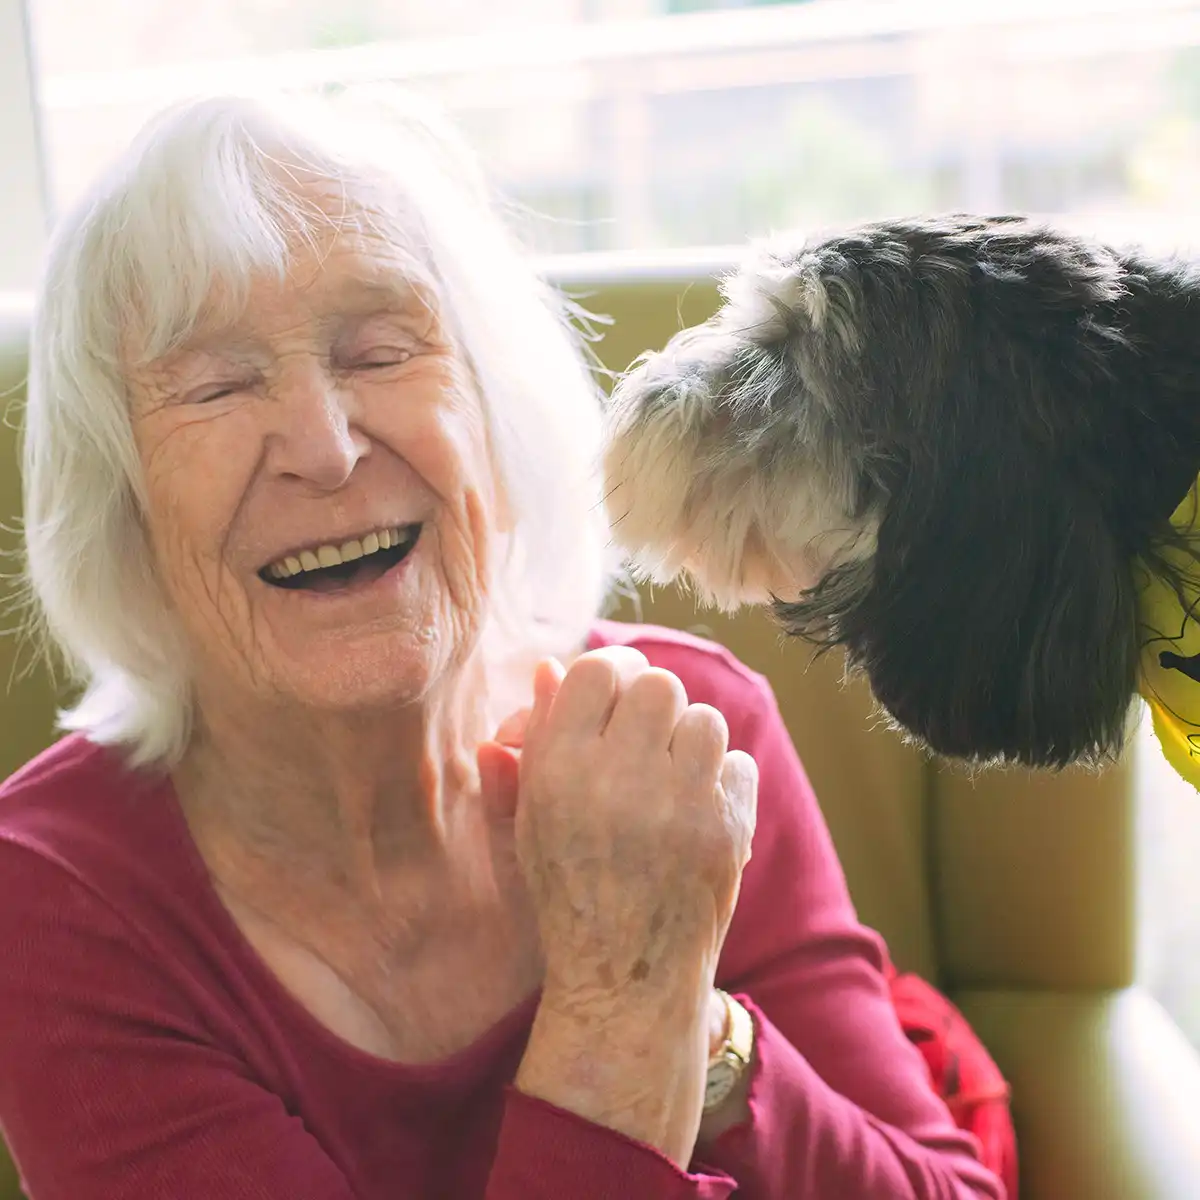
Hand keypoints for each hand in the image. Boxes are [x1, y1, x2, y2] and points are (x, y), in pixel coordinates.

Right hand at [479, 646, 757, 1162]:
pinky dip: (723, 781)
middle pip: (657, 684)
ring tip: (673, 779)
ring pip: (704, 719)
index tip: (617, 695)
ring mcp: (677, 802)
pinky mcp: (725, 828)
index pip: (596, 671)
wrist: (623, 975)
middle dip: (653, 706)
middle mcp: (617, 776)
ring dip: (690, 740)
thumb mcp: (528, 819)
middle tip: (646, 739)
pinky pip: (738, 763)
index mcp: (559, 768)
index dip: (611, 674)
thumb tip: (545, 668)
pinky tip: (699, 811)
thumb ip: (530, 742)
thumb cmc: (568, 891)